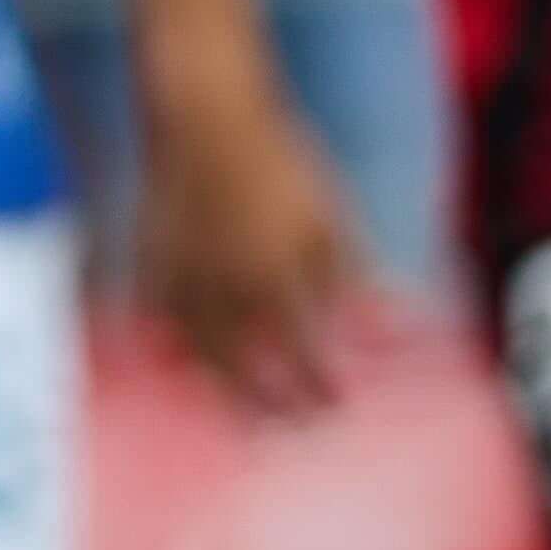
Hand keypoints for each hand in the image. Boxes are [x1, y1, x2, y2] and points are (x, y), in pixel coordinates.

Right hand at [136, 68, 354, 413]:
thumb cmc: (279, 164)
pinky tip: (178, 352)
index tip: (334, 407)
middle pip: (240, 372)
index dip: (318, 390)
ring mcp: (180, 280)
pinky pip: (158, 319)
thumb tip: (400, 329)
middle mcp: (223, 295)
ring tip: (227, 406)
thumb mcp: (331, 220)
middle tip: (280, 430)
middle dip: (263, 406)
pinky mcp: (151, 261)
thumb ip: (355, 282)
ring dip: (215, 386)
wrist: (206, 118)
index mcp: (272, 286)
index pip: (299, 361)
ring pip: (193, 353)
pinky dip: (170, 343)